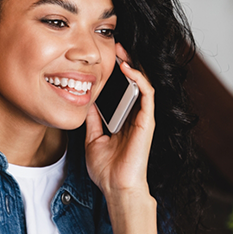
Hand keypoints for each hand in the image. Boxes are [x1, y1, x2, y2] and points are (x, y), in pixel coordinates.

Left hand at [85, 44, 154, 200]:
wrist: (116, 188)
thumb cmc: (106, 170)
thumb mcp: (93, 139)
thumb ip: (93, 120)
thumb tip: (86, 102)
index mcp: (124, 119)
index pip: (123, 89)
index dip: (116, 72)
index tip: (105, 57)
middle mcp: (135, 116)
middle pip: (135, 83)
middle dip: (126, 62)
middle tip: (115, 45)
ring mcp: (143, 118)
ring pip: (143, 84)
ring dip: (133, 65)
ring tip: (122, 50)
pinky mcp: (147, 122)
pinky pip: (147, 95)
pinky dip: (139, 79)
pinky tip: (128, 69)